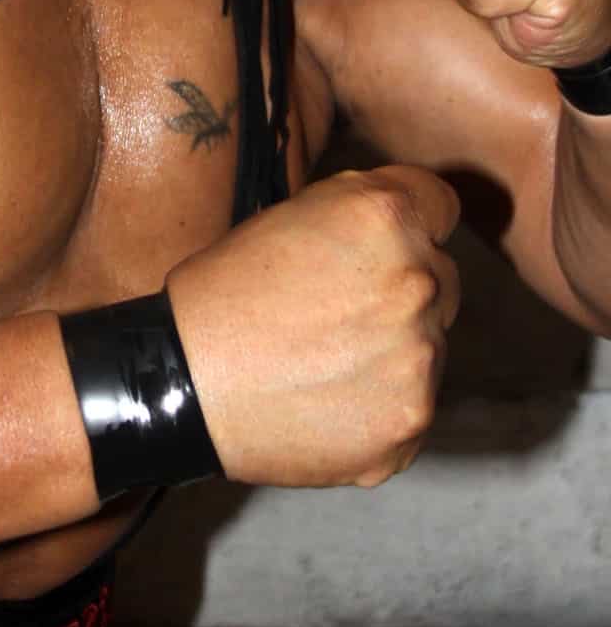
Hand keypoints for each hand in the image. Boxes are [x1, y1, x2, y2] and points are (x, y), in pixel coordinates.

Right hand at [166, 166, 459, 487]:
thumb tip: (407, 225)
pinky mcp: (410, 422)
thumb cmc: (223, 294)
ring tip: (323, 362)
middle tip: (336, 311)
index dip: (412, 221)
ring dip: (393, 350)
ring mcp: (420, 359)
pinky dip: (379, 405)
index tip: (385, 246)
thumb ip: (360, 213)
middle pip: (442, 278)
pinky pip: (411, 405)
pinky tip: (325, 400)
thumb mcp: (290, 215)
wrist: (183, 384)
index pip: (441, 204)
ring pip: (430, 345)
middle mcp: (417, 281)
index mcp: (384, 217)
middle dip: (401, 289)